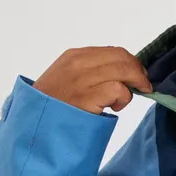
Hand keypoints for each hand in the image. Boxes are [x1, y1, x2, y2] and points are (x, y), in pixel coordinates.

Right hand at [33, 46, 151, 114]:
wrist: (33, 124)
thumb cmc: (51, 105)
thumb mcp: (65, 77)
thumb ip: (89, 71)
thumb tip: (121, 73)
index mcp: (74, 56)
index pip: (113, 51)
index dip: (131, 62)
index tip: (137, 75)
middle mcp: (78, 64)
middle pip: (122, 58)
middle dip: (138, 72)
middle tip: (143, 86)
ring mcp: (81, 80)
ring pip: (123, 71)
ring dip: (132, 86)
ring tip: (123, 100)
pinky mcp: (86, 98)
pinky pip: (118, 90)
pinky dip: (124, 99)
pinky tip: (115, 108)